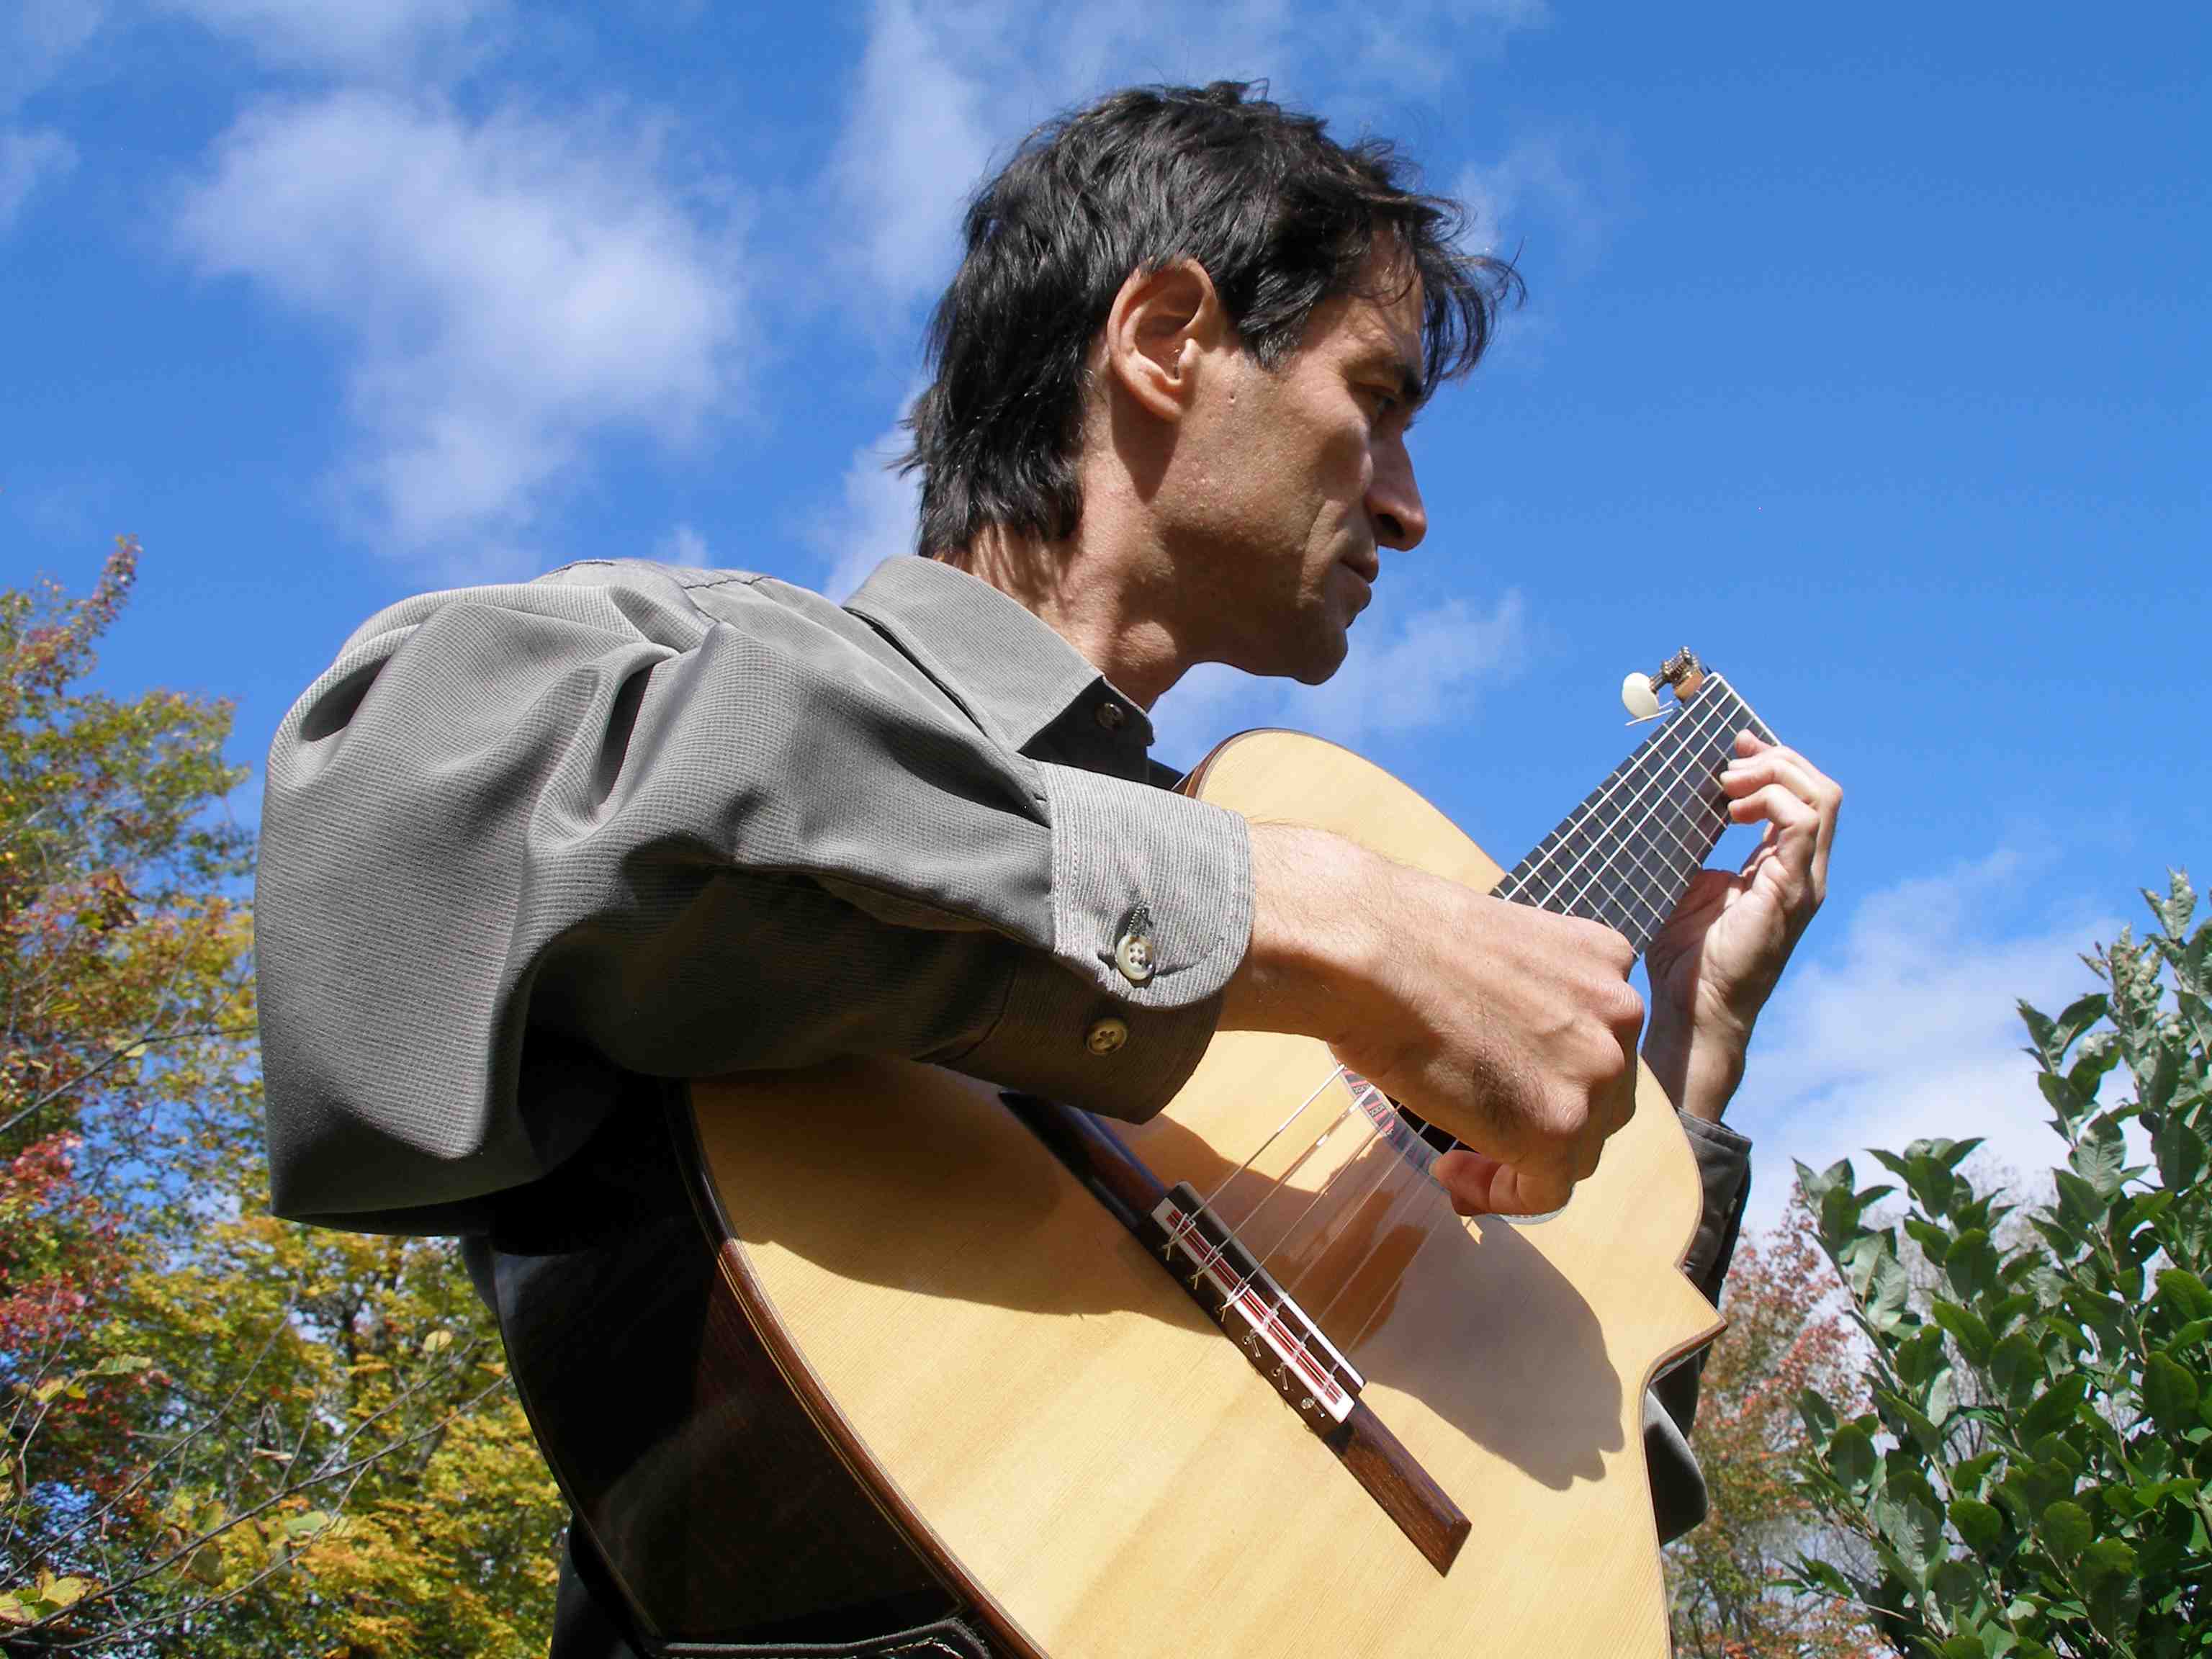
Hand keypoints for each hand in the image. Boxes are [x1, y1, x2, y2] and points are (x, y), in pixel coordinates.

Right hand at [1223, 826, 1644, 1216]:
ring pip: (1580, 1146)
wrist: (1368, 953)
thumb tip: (1500, 1036)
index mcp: (1606, 958)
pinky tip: (1451, 1173)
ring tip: (1456, 1153)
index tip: (1500, 1082)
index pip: (1598, 1036)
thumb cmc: (1397, 938)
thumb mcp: (1495, 952)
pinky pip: (1546, 1190)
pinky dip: (1500, 1195)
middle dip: (1548, 1114)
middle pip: (1602, 1094)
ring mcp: (1598, 1072)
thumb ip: (1525, 996)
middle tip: (1480, 1121)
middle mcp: (1621, 1013)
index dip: (1552, 1071)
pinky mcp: (1560, 1128)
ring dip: (1523, 1156)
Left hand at [1642, 731, 1841, 1120]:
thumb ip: (1694, 846)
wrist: (1694, 1011)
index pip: (1801, 799)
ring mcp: (1803, 883)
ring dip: (1773, 775)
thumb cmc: (1686, 958)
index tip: (1731, 746)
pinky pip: (1803, 824)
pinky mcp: (1791, 893)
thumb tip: (1673, 803)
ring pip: (1820, 798)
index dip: (1773, 764)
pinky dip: (1771, 801)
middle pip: (1820, 789)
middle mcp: (1803, 873)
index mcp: (1783, 869)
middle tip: (1729, 757)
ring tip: (1727, 783)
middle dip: (1777, 759)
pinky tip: (1732, 809)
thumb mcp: (1688, 885)